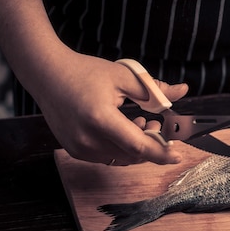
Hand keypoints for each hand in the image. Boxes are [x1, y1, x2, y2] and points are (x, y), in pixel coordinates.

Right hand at [36, 53, 190, 165]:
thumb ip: (155, 90)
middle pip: (132, 154)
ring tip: (140, 121)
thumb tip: (182, 91)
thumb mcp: (124, 76)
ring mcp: (78, 147)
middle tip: (157, 122)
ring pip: (120, 158)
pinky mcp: (75, 150)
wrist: (47, 74)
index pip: (138, 146)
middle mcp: (87, 138)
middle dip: (151, 143)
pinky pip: (107, 156)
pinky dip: (121, 148)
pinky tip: (123, 128)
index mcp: (100, 119)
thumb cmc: (84, 72)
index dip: (161, 153)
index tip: (177, 155)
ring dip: (136, 146)